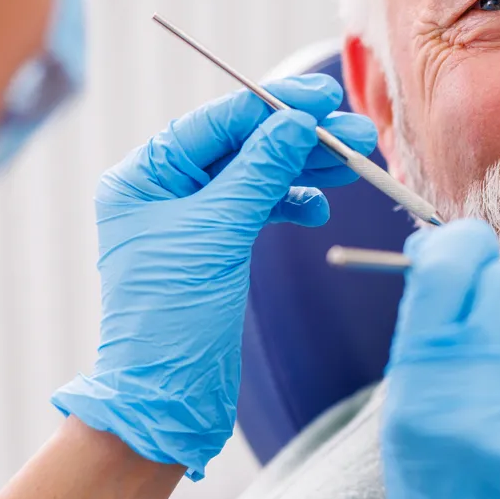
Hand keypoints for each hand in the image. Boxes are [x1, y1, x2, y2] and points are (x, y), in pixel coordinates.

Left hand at [52, 76, 378, 477]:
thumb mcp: (219, 233)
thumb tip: (296, 121)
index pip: (216, 123)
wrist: (166, 400)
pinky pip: (258, 209)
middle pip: (241, 145)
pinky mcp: (214, 249)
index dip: (273, 106)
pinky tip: (318, 207)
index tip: (324, 98)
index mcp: (143, 176)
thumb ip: (260, 171)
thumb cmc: (172, 317)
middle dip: (300, 138)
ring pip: (256, 176)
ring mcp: (188, 219)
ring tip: (356, 163)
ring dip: (305, 168)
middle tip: (357, 133)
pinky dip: (291, 204)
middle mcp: (161, 190)